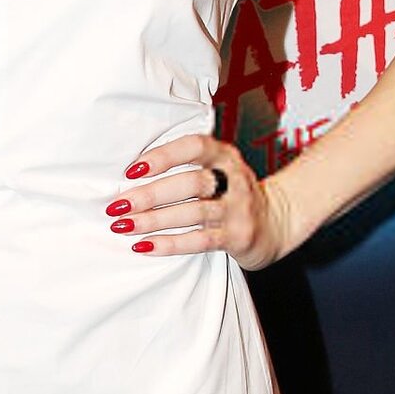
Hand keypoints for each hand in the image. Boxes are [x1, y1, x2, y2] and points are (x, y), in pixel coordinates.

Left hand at [109, 134, 311, 270]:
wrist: (276, 223)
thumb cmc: (231, 193)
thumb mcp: (218, 169)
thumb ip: (186, 166)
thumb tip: (130, 176)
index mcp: (224, 155)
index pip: (194, 147)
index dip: (163, 156)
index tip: (132, 170)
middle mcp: (234, 178)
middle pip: (190, 183)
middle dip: (150, 194)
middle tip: (117, 205)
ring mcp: (239, 208)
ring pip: (193, 213)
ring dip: (154, 220)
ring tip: (123, 226)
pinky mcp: (238, 237)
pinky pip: (200, 241)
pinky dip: (169, 244)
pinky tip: (145, 246)